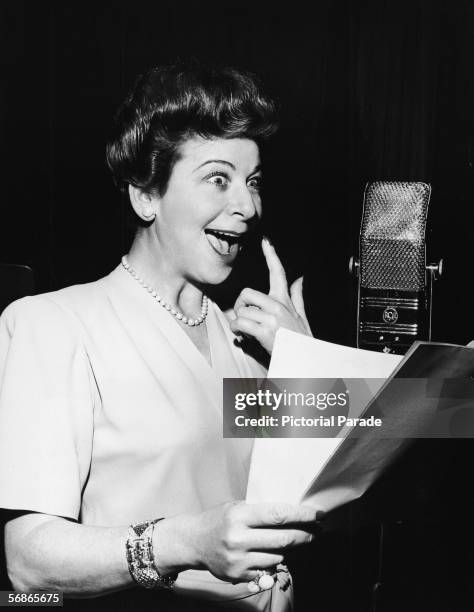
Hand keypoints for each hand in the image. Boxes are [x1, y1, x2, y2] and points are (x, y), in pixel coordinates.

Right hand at [186, 501, 318, 582]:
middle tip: (316, 531)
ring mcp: (238, 559)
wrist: (193, 541)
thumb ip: (260, 511)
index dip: (302, 515)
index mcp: (239, 515)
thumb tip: (293, 514)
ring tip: (286, 541)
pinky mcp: (238, 575)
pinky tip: (269, 553)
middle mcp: (238, 537)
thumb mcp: (237, 506)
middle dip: (305, 535)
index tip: (318, 514)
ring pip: (278, 557)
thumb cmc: (219, 519)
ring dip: (287, 550)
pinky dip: (273, 561)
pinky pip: (267, 570)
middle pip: (283, 539)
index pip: (278, 515)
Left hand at [230, 237, 311, 353]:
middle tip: (244, 317)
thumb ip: (297, 296)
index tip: (266, 241)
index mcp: (285, 300)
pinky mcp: (265, 330)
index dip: (271, 255)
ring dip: (239, 323)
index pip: (278, 272)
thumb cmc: (301, 340)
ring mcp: (272, 317)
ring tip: (248, 332)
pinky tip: (243, 336)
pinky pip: (240, 323)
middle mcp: (278, 306)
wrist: (306, 360)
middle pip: (246, 293)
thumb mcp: (302, 315)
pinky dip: (237, 331)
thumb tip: (300, 279)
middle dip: (239, 306)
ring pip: (242, 311)